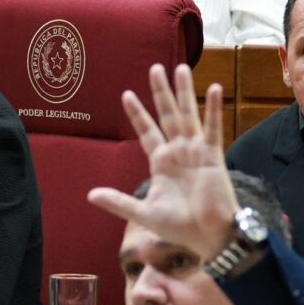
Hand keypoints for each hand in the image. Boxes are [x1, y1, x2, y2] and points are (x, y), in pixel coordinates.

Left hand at [87, 64, 239, 263]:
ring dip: (184, 92)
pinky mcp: (212, 155)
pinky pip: (212, 128)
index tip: (126, 94)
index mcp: (161, 163)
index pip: (146, 132)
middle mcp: (178, 152)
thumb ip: (119, 202)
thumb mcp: (144, 213)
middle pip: (166, 115)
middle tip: (155, 67)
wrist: (208, 237)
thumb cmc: (180, 227)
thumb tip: (90, 194)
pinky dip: (213, 109)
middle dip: (160, 92)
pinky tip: (213, 89)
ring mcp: (195, 151)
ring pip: (187, 114)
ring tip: (179, 68)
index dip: (138, 113)